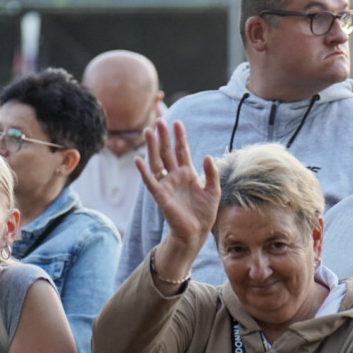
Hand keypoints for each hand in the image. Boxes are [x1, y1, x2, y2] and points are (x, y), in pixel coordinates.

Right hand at [136, 119, 220, 251]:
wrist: (197, 231)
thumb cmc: (205, 212)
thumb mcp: (214, 190)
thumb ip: (212, 173)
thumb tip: (207, 156)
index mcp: (188, 173)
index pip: (182, 151)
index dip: (179, 137)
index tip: (177, 122)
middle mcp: (175, 176)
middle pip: (167, 152)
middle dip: (164, 137)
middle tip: (160, 120)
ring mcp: (166, 184)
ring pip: (157, 162)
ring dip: (152, 147)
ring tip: (149, 131)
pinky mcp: (160, 196)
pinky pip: (150, 181)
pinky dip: (144, 171)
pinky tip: (138, 159)